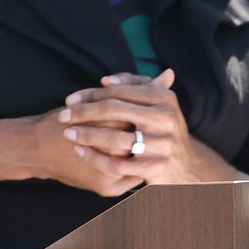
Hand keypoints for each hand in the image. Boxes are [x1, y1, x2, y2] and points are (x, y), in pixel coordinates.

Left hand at [60, 69, 207, 186]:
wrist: (185, 166)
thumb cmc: (161, 130)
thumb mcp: (155, 104)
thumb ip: (133, 87)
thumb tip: (106, 81)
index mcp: (164, 98)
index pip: (119, 92)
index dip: (92, 94)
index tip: (70, 99)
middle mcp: (166, 118)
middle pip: (115, 110)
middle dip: (84, 112)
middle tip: (62, 116)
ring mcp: (163, 144)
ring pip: (115, 139)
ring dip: (87, 135)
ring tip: (68, 133)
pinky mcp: (156, 168)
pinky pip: (118, 164)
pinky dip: (95, 158)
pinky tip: (80, 152)